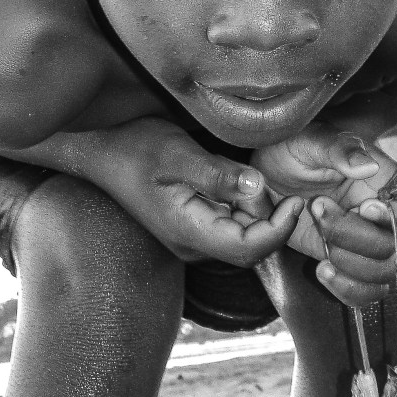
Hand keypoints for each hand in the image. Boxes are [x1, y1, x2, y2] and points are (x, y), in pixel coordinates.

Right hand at [55, 118, 304, 266]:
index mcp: (189, 231)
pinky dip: (247, 209)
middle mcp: (192, 245)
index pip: (248, 249)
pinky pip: (231, 227)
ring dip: (261, 214)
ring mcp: (192, 239)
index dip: (279, 230)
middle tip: (287, 187)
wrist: (101, 152)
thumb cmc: (134, 147)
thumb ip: (217, 174)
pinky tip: (245, 182)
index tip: (295, 200)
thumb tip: (258, 186)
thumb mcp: (177, 153)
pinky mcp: (193, 228)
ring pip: (243, 238)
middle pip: (250, 249)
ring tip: (264, 178)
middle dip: (274, 223)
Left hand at [251, 125, 396, 305]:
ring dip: (349, 265)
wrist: (266, 173)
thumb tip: (367, 166)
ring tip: (320, 243)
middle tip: (317, 206)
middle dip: (352, 236)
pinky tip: (321, 270)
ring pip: (383, 275)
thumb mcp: (310, 139)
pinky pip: (366, 293)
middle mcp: (381, 216)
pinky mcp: (345, 262)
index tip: (363, 207)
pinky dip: (347, 291)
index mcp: (385, 181)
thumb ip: (338, 149)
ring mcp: (364, 243)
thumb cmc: (293, 147)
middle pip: (393, 247)